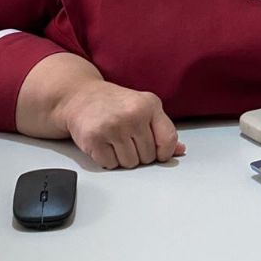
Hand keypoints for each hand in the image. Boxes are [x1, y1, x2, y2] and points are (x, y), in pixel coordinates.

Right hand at [58, 81, 185, 168]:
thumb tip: (180, 150)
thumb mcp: (142, 108)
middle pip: (148, 156)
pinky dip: (107, 159)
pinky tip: (103, 143)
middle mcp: (133, 114)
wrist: (80, 96)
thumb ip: (162, 129)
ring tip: (114, 140)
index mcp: (150, 104)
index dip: (164, 152)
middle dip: (138, 153)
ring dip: (122, 158)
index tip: (157, 151)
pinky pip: (110, 164)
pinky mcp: (95, 139)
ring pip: (130, 164)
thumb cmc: (114, 104)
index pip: (168, 140)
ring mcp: (113, 127)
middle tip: (126, 138)